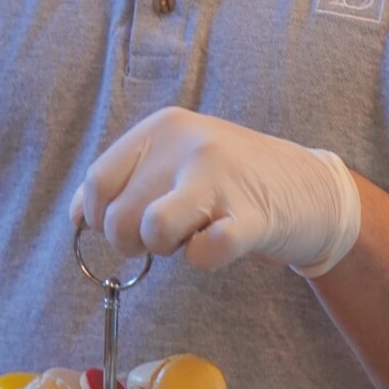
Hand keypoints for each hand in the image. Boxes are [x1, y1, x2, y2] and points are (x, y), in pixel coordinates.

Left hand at [70, 106, 361, 276]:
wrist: (312, 187)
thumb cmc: (230, 178)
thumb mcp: (174, 159)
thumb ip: (124, 180)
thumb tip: (77, 216)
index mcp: (164, 127)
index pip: (98, 182)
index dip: (100, 218)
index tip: (124, 226)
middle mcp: (190, 144)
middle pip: (118, 217)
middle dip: (134, 242)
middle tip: (167, 235)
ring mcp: (222, 178)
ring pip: (152, 232)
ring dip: (165, 250)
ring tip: (189, 237)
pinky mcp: (253, 217)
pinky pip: (204, 255)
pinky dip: (205, 261)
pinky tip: (221, 244)